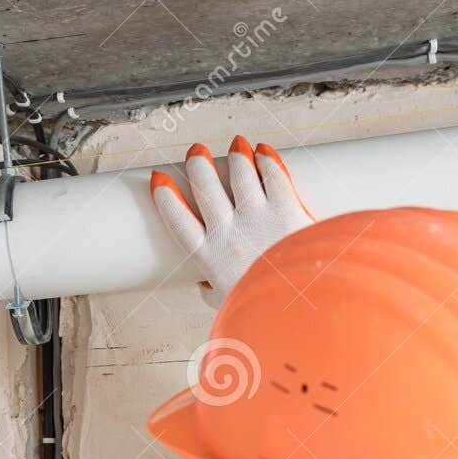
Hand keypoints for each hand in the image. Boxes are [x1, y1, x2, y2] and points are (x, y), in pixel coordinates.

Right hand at [150, 136, 313, 305]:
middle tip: (195, 152)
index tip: (159, 180)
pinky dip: (267, 160)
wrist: (298, 310)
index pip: (178, 220)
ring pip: (240, 175)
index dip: (166, 197)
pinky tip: (263, 151)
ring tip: (234, 145)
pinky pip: (274, 176)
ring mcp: (257, 218)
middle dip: (198, 166)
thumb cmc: (264, 312)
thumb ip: (213, 294)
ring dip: (235, 157)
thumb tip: (202, 287)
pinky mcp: (286, 209)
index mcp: (210, 259)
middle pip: (206, 189)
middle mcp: (228, 233)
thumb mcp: (227, 307)